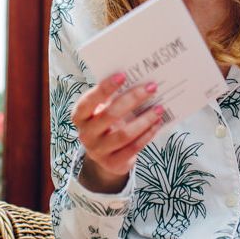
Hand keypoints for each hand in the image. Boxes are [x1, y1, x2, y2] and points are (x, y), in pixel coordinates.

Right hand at [73, 73, 163, 191]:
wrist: (105, 155)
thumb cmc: (106, 123)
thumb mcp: (103, 110)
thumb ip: (114, 97)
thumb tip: (139, 80)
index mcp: (80, 116)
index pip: (89, 101)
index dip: (104, 88)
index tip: (123, 75)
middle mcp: (86, 134)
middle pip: (110, 114)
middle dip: (133, 99)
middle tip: (151, 87)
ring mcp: (98, 151)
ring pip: (124, 134)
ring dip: (145, 119)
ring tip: (159, 108)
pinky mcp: (112, 163)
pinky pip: (133, 148)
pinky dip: (147, 134)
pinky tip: (157, 123)